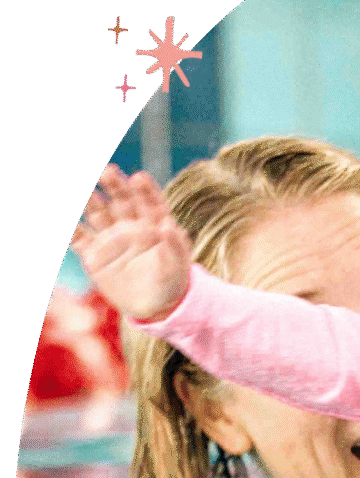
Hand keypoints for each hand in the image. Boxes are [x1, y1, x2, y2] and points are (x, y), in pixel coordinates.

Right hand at [71, 165, 191, 322]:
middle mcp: (130, 226)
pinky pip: (77, 238)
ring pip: (97, 212)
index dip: (144, 189)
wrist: (155, 306)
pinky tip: (63, 217)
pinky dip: (68, 228)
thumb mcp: (178, 266)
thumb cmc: (172, 282)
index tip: (138, 179)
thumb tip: (168, 226)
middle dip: (113, 185)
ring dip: (87, 198)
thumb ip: (174, 246)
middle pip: (120, 200)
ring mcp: (111, 239)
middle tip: (106, 171)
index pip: (149, 202)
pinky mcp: (94, 255)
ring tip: (79, 184)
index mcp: (154, 224)